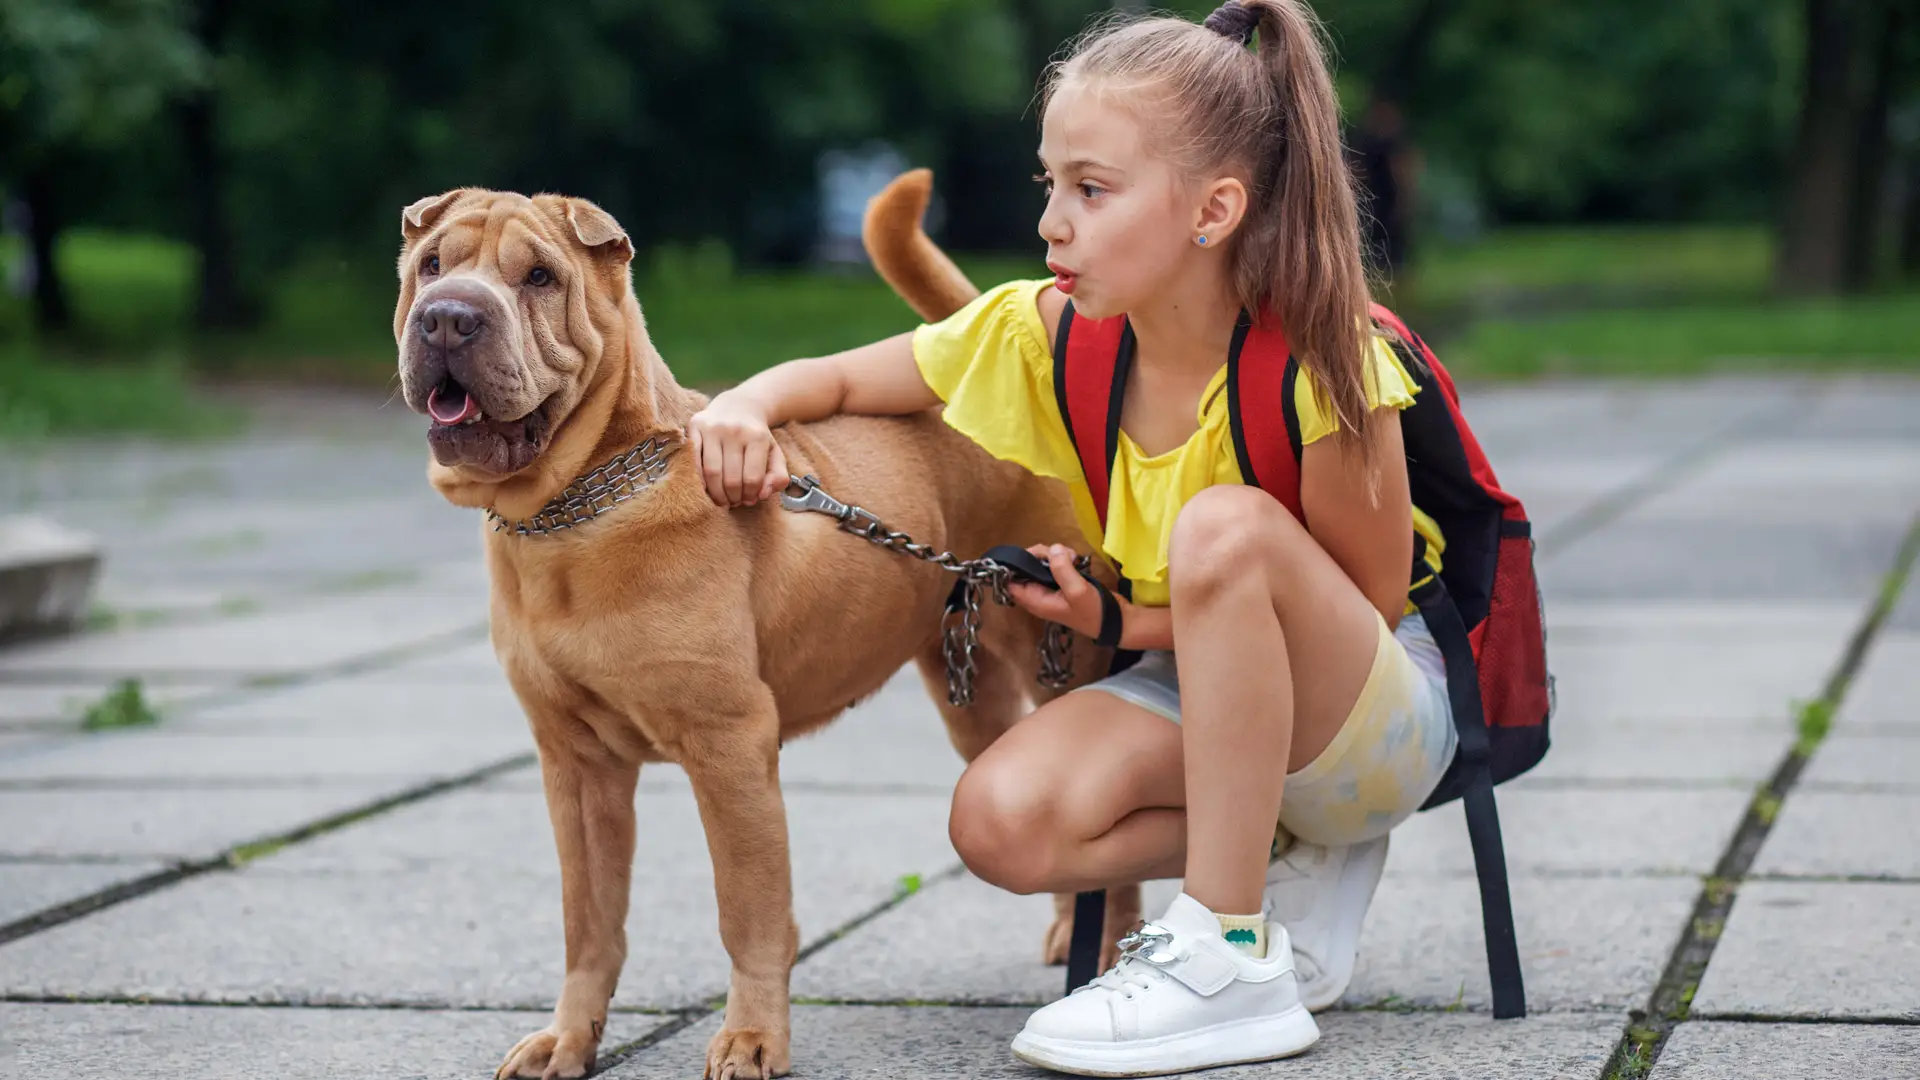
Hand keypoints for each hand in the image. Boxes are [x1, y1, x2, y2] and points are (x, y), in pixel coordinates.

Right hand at [687, 391, 788, 506]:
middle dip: (733, 498)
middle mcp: (734, 430)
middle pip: (731, 478)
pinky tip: (705, 489)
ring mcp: (713, 427)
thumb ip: (779, 476)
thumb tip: (763, 494)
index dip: (750, 495)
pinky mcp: (695, 426)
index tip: (749, 500)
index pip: (752, 478)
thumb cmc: (756, 436)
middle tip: (734, 503)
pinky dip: (698, 479)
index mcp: (757, 436)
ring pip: (711, 472)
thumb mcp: (775, 453)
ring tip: (721, 500)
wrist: (738, 405)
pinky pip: (693, 460)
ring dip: (716, 493)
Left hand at [1005, 543, 1121, 640]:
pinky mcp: (1064, 583)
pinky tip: (1077, 560)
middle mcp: (1040, 594)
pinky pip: (1057, 566)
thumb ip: (1062, 569)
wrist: (1117, 621)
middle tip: (1059, 553)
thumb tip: (1053, 549)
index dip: (1015, 566)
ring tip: (1074, 558)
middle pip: (1027, 568)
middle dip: (1040, 556)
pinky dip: (1065, 559)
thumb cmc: (1094, 611)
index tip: (1029, 553)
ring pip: (1043, 564)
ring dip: (1056, 555)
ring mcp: (1052, 588)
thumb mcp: (1077, 591)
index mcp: (1036, 600)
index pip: (1011, 582)